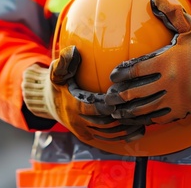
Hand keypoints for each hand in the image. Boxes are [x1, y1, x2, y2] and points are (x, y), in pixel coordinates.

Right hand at [22, 46, 144, 141]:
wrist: (48, 104)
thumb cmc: (57, 84)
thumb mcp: (56, 72)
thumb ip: (64, 62)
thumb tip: (73, 50)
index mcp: (72, 105)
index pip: (90, 108)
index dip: (105, 106)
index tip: (118, 102)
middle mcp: (78, 121)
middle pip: (103, 122)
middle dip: (120, 117)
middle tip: (138, 108)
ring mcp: (84, 130)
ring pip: (108, 133)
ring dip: (125, 128)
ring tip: (142, 120)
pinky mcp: (90, 136)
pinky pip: (108, 139)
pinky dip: (123, 136)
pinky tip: (138, 129)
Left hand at [105, 0, 190, 124]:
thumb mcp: (188, 27)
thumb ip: (170, 12)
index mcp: (168, 61)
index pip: (136, 69)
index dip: (121, 74)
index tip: (113, 77)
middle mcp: (170, 81)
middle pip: (136, 92)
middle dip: (119, 97)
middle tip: (107, 98)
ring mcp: (176, 98)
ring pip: (146, 108)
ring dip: (128, 111)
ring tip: (117, 112)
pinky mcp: (183, 110)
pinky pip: (160, 117)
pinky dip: (145, 119)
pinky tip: (135, 119)